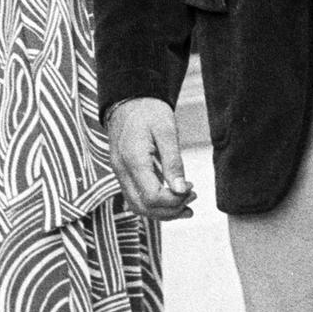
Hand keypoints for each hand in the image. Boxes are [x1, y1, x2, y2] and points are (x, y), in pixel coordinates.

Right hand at [106, 98, 195, 221]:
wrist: (128, 100)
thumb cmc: (148, 112)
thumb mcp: (166, 131)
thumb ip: (173, 162)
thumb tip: (182, 190)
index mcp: (133, 160)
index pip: (152, 196)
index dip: (174, 200)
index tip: (192, 189)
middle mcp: (122, 171)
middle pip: (143, 207)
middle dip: (170, 210)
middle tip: (192, 198)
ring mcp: (120, 173)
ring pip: (138, 206)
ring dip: (162, 211)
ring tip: (186, 205)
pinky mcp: (123, 173)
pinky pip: (135, 197)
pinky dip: (154, 204)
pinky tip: (172, 198)